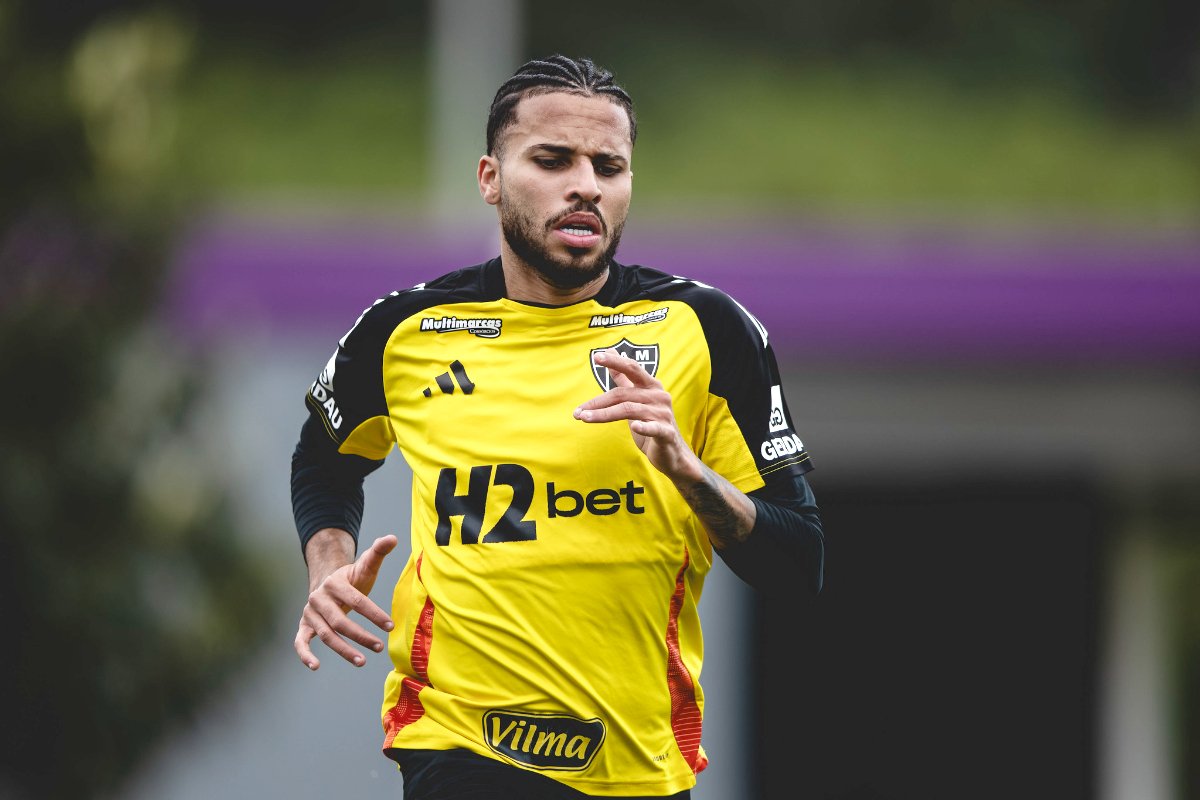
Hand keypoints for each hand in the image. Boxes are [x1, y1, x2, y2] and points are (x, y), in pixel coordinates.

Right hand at [295, 533, 396, 670]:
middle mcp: (318, 598)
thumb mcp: (365, 566)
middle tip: (380, 647)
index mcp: (334, 582)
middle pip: (340, 621)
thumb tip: (393, 537)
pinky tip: (316, 666)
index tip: (390, 626)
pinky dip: (305, 654)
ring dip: (343, 650)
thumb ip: (378, 552)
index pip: (357, 600)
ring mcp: (310, 613)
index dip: (374, 614)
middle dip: (361, 635)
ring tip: (362, 661)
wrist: (328, 584)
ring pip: (326, 635)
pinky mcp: (304, 625)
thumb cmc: (352, 579)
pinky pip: (300, 642)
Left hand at [573, 349, 702, 482]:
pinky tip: (634, 427)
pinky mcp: (666, 432)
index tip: (597, 357)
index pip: (632, 369)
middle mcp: (659, 396)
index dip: (615, 362)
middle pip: (624, 393)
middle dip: (598, 401)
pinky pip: (654, 428)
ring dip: (603, 415)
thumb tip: (610, 351)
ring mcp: (663, 414)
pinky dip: (644, 427)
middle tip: (578, 411)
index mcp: (651, 385)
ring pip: (629, 410)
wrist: (671, 453)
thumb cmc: (651, 423)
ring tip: (584, 419)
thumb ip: (624, 378)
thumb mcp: (636, 399)